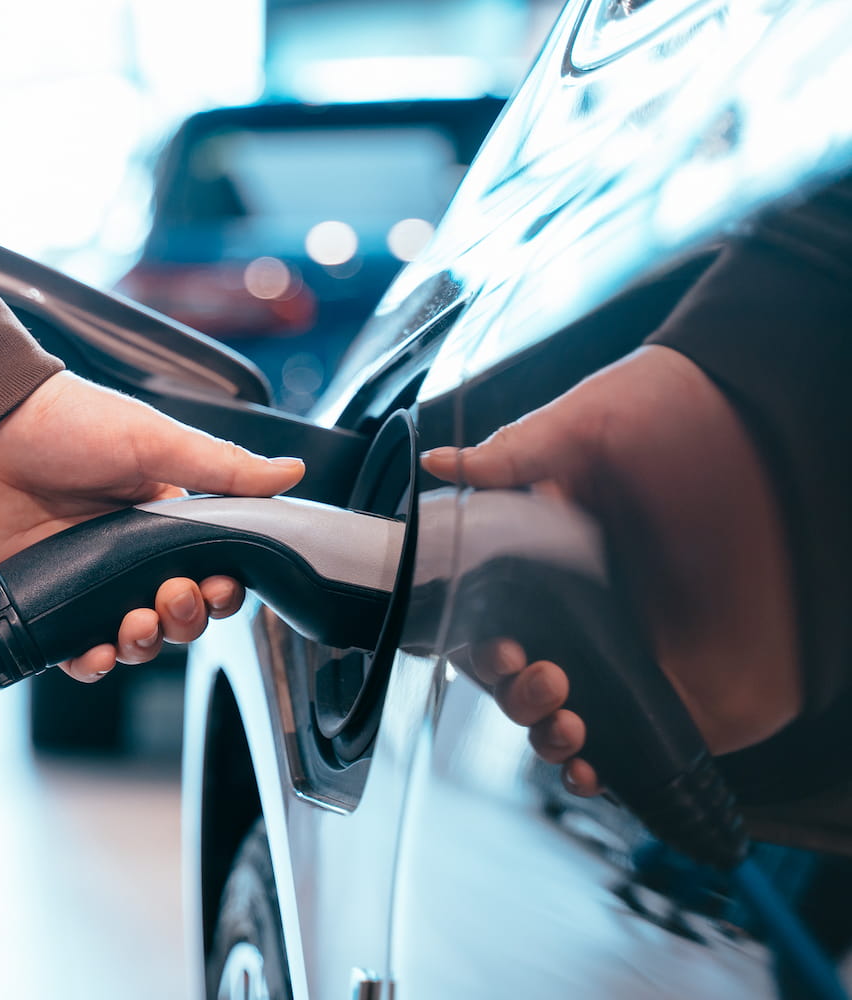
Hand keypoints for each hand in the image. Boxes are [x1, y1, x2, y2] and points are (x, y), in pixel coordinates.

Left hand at [0, 371, 304, 681]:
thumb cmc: (64, 422)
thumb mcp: (153, 438)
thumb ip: (223, 468)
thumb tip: (291, 474)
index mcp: (162, 515)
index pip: (211, 569)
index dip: (223, 588)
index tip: (220, 583)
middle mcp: (126, 553)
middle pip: (178, 613)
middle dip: (186, 618)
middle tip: (172, 597)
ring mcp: (84, 580)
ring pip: (133, 638)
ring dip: (146, 643)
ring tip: (136, 621)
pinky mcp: (43, 602)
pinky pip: (76, 651)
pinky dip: (94, 663)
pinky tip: (99, 653)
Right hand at [422, 345, 799, 795]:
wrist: (789, 446)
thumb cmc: (687, 418)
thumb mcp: (593, 421)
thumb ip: (516, 451)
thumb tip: (441, 465)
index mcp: (551, 554)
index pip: (487, 615)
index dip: (474, 641)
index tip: (487, 643)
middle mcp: (588, 608)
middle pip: (516, 675)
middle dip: (510, 691)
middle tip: (535, 670)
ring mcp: (634, 654)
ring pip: (562, 718)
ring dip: (546, 734)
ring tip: (568, 720)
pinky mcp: (682, 696)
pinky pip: (629, 751)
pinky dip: (598, 774)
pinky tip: (589, 770)